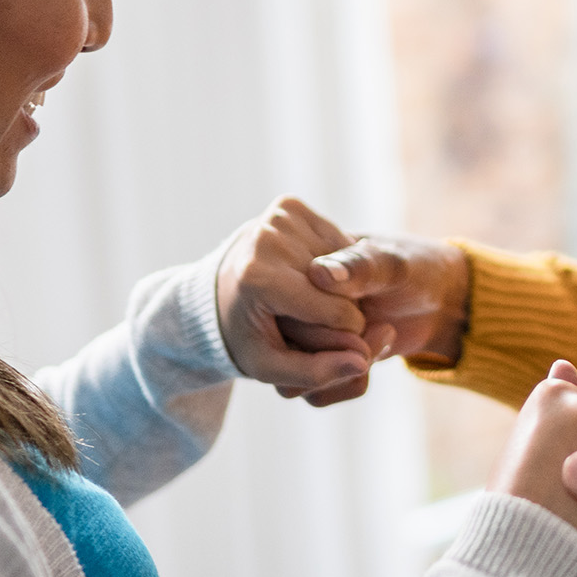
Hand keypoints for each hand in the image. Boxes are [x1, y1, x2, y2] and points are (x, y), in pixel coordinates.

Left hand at [213, 198, 390, 402]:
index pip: (338, 313)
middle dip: (341, 308)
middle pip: (342, 286)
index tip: (323, 340)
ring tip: (305, 295)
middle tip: (311, 319)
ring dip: (339, 283)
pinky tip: (309, 272)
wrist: (215, 293)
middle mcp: (267, 240)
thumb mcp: (273, 367)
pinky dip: (333, 259)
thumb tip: (360, 363)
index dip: (343, 334)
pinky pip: (335, 236)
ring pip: (345, 260)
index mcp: (259, 279)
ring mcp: (277, 217)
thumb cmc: (246, 336)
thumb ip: (317, 372)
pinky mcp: (288, 204)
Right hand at [289, 233, 471, 368]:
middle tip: (384, 329)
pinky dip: (349, 384)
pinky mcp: (321, 367)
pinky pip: (315, 397)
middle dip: (337, 350)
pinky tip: (379, 352)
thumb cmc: (417, 270)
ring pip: (294, 383)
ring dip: (342, 373)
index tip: (367, 310)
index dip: (323, 319)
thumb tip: (320, 274)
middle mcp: (291, 310)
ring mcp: (304, 342)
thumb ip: (361, 265)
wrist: (440, 300)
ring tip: (385, 335)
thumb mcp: (394, 263)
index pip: (281, 308)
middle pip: (283, 352)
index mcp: (298, 272)